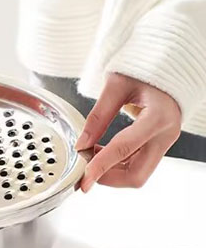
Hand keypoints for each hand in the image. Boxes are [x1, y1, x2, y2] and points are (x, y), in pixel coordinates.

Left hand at [76, 73, 181, 190]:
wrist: (167, 66)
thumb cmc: (145, 70)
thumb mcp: (116, 85)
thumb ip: (98, 116)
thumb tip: (81, 145)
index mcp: (158, 117)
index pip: (124, 149)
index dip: (100, 167)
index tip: (83, 181)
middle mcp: (165, 135)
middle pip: (136, 175)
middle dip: (107, 177)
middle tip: (84, 167)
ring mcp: (164, 142)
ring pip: (137, 174)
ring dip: (110, 171)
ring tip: (91, 153)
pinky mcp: (159, 145)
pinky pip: (137, 165)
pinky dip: (116, 164)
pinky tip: (101, 151)